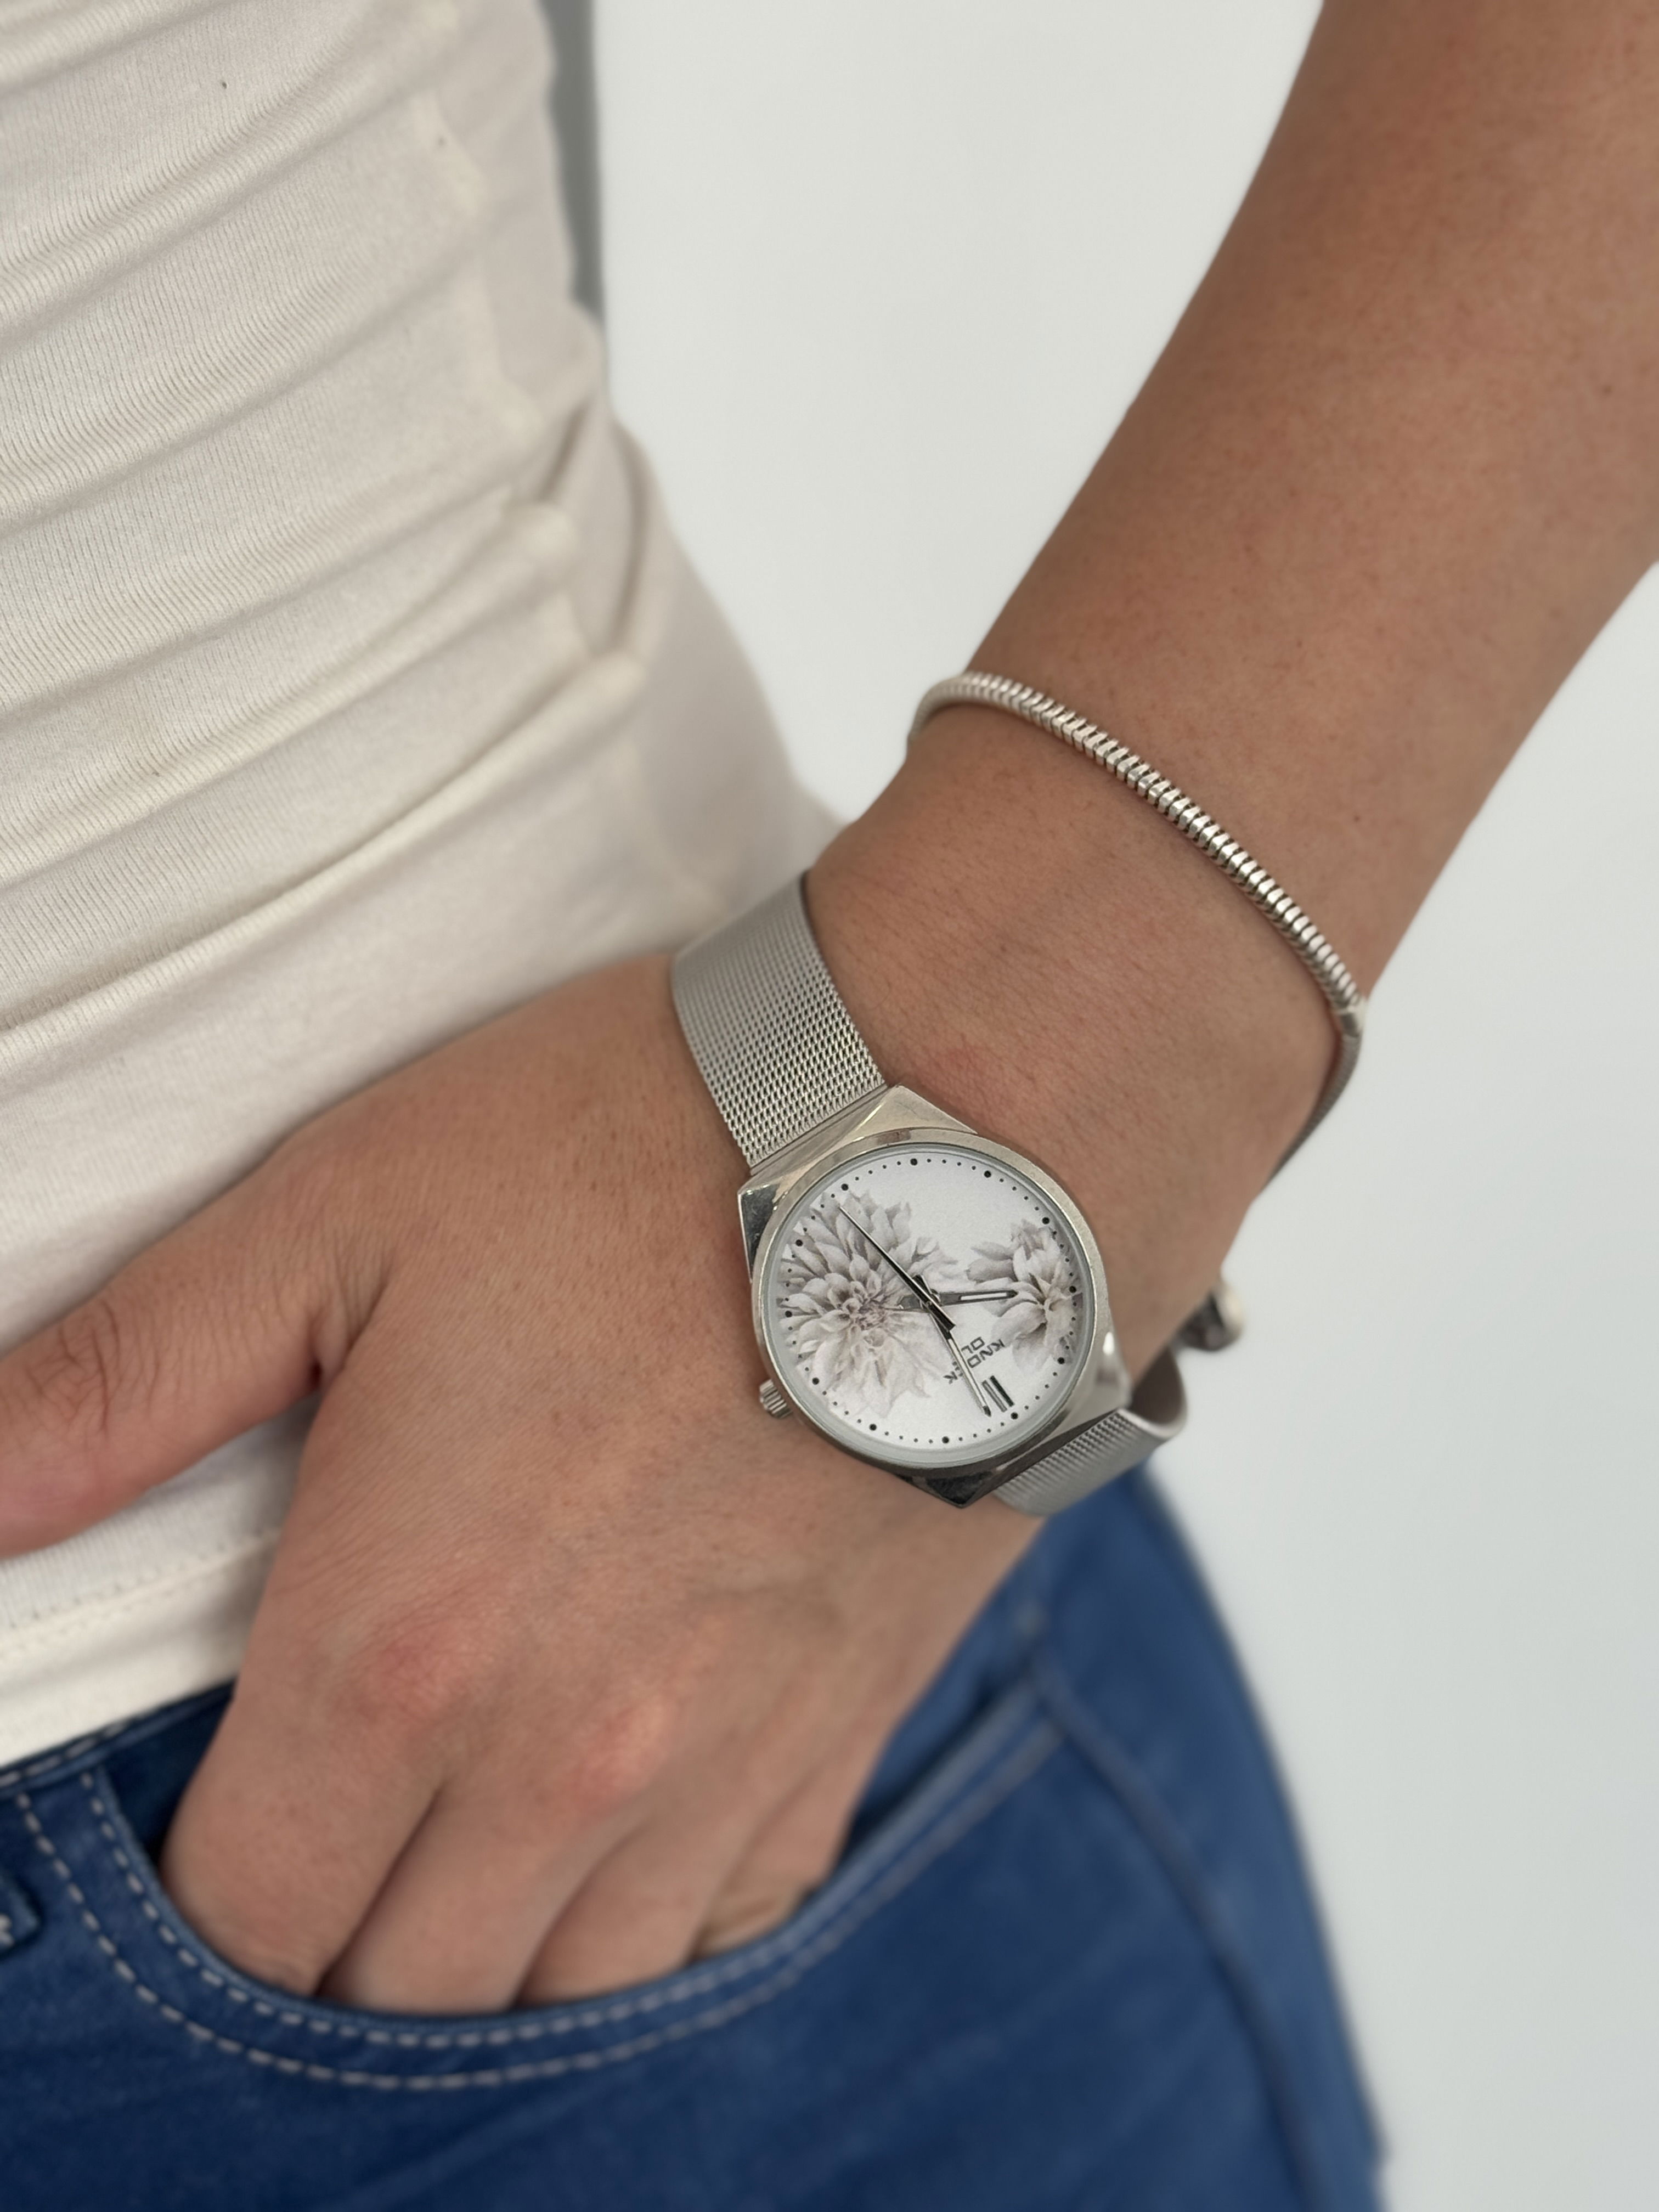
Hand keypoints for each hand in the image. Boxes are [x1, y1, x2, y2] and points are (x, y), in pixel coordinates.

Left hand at [0, 957, 1033, 2010]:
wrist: (944, 1141)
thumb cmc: (635, 1149)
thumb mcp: (338, 1213)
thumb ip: (122, 1379)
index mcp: (398, 1645)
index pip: (244, 1911)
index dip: (204, 1885)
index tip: (218, 1803)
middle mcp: (562, 1755)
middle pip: (396, 1988)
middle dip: (333, 1933)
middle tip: (333, 1809)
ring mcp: (719, 1762)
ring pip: (563, 1989)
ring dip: (488, 1942)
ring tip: (465, 1832)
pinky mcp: (841, 1731)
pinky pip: (725, 1922)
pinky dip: (651, 1909)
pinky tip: (625, 1812)